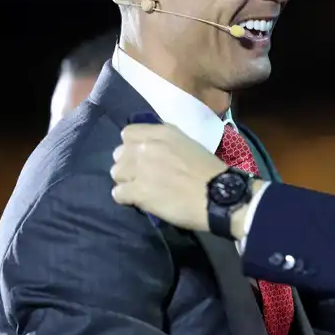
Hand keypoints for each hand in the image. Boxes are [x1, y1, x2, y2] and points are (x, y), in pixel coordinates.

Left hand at [111, 123, 226, 230]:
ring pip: (116, 173)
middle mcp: (146, 146)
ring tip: (141, 190)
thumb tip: (153, 152)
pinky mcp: (138, 191)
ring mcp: (140, 169)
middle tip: (142, 176)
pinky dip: (127, 199)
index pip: (128, 133)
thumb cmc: (210, 171)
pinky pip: (117, 193)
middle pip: (119, 154)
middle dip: (128, 165)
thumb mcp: (189, 145)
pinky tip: (140, 201)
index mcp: (162, 133)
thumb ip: (166, 144)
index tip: (141, 156)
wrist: (218, 195)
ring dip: (126, 182)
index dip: (132, 146)